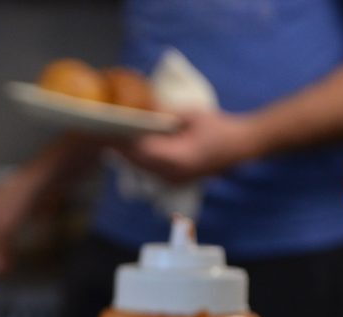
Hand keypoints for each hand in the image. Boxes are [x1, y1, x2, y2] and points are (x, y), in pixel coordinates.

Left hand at [117, 110, 259, 182]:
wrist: (240, 146)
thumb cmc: (218, 127)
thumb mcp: (191, 115)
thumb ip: (165, 114)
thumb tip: (141, 109)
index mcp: (177, 160)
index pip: (141, 151)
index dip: (122, 141)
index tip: (108, 127)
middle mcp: (171, 175)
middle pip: (136, 162)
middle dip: (120, 147)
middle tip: (102, 130)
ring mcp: (172, 180)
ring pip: (140, 168)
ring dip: (126, 153)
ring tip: (111, 135)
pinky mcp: (172, 179)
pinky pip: (148, 170)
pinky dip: (137, 158)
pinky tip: (128, 145)